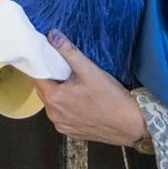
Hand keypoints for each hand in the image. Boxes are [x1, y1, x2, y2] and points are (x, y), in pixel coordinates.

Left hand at [30, 30, 146, 145]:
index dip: (40, 65)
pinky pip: (62, 116)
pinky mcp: (70, 133)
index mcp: (54, 98)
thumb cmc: (112, 99)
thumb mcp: (90, 70)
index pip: (36, 77)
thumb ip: (69, 52)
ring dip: (59, 94)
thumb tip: (53, 36)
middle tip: (66, 70)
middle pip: (43, 90)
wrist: (131, 125)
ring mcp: (61, 125)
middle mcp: (53, 115)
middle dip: (51, 79)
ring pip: (52, 103)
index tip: (47, 58)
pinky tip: (81, 102)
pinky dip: (67, 107)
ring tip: (76, 86)